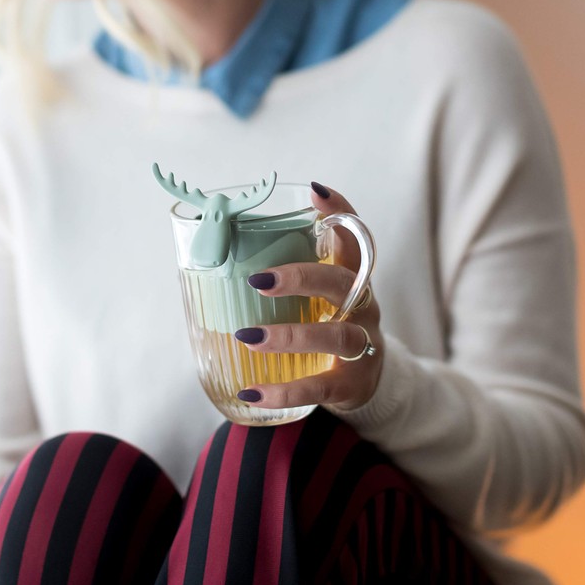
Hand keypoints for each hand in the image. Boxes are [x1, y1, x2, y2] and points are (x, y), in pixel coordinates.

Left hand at [235, 183, 382, 411]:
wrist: (367, 382)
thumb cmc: (326, 325)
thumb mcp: (318, 297)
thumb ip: (288, 275)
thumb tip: (217, 253)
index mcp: (352, 278)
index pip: (354, 238)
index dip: (341, 213)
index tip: (316, 192)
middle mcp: (363, 305)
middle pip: (344, 283)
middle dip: (302, 278)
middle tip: (259, 281)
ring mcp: (362, 345)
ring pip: (336, 335)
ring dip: (290, 335)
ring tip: (248, 337)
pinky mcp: (352, 383)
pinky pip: (319, 386)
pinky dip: (284, 391)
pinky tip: (251, 392)